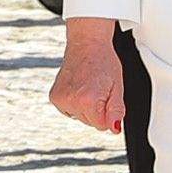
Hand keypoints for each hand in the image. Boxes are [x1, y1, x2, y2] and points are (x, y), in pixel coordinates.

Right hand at [49, 17, 128, 133]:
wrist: (86, 43)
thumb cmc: (104, 61)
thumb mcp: (118, 87)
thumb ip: (116, 111)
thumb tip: (114, 129)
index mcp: (88, 101)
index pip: (102, 126)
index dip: (108, 113)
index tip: (107, 96)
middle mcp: (71, 102)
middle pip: (90, 122)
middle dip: (97, 109)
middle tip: (98, 88)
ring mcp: (60, 99)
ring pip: (79, 117)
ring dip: (85, 106)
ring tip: (88, 86)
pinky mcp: (54, 97)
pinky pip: (69, 110)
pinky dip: (75, 102)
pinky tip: (78, 88)